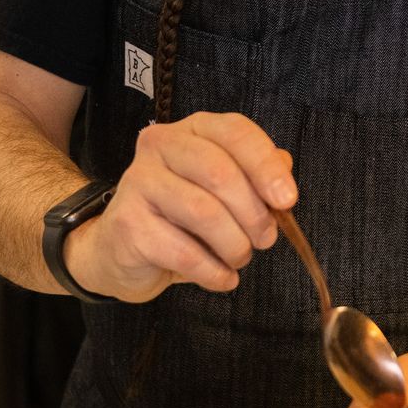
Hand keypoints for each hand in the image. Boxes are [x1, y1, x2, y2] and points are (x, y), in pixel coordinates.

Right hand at [65, 111, 296, 301]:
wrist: (119, 250)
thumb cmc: (180, 216)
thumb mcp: (221, 191)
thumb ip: (254, 176)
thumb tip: (284, 172)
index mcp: (191, 129)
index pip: (235, 132)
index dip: (266, 166)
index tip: (287, 200)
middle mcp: (160, 146)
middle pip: (220, 173)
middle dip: (254, 214)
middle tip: (265, 240)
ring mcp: (138, 182)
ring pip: (204, 213)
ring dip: (235, 245)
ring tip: (240, 258)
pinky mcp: (128, 224)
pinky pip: (185, 252)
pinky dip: (214, 271)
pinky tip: (223, 278)